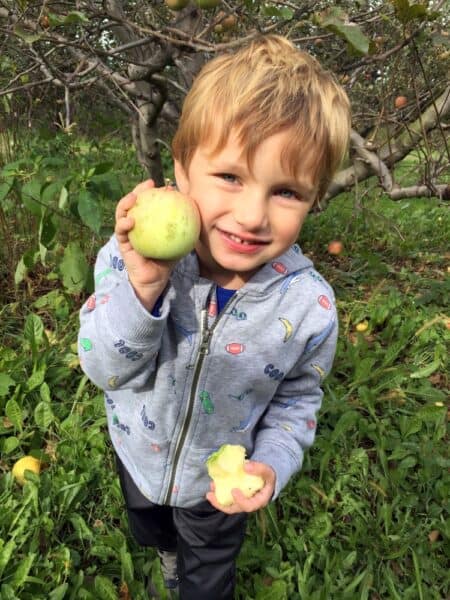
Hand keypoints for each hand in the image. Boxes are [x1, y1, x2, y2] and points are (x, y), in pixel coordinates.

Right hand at [115, 180, 175, 309]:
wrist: (154, 280)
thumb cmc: (166, 261)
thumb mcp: (179, 244)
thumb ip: (186, 231)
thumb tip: (198, 215)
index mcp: (148, 222)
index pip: (150, 203)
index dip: (156, 192)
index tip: (165, 186)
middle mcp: (136, 225)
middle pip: (134, 202)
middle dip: (139, 190)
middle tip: (148, 185)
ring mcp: (127, 232)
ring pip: (122, 212)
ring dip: (125, 202)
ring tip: (133, 198)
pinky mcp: (121, 243)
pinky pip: (120, 231)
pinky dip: (123, 224)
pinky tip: (130, 221)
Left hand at [206, 461, 275, 513]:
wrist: (266, 477)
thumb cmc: (267, 476)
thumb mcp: (268, 471)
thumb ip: (259, 468)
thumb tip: (245, 466)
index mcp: (259, 501)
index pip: (249, 506)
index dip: (240, 501)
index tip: (233, 490)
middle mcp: (249, 505)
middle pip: (234, 509)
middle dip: (221, 504)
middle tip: (210, 494)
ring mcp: (242, 502)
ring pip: (228, 505)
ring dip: (217, 500)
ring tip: (209, 492)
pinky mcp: (236, 498)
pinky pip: (226, 499)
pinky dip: (219, 494)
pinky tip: (213, 486)